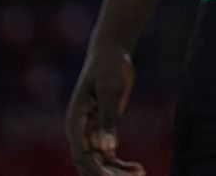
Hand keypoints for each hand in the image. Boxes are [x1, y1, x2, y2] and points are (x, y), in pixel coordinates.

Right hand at [66, 41, 146, 175]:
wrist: (111, 52)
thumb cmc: (109, 66)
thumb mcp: (110, 90)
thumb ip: (109, 119)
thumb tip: (106, 150)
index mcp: (75, 121)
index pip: (80, 154)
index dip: (95, 170)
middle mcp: (79, 131)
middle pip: (88, 164)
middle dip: (106, 175)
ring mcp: (90, 132)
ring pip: (99, 163)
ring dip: (116, 173)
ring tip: (140, 174)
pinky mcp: (102, 130)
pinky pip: (108, 155)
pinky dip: (121, 165)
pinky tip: (139, 169)